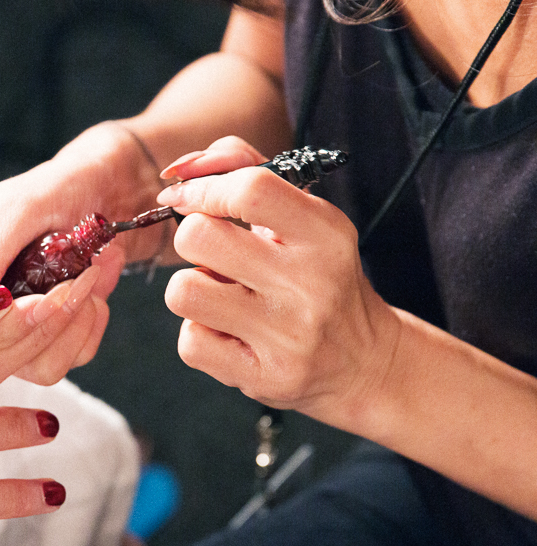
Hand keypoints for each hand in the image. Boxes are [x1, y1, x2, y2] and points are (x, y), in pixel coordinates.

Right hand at [0, 122, 165, 388]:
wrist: (105, 196)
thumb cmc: (57, 189)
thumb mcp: (20, 206)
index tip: (13, 297)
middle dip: (28, 328)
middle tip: (70, 282)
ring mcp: (2, 338)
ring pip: (20, 371)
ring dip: (64, 329)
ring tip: (88, 279)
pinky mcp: (40, 350)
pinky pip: (57, 367)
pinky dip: (83, 333)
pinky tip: (92, 296)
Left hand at [157, 137, 400, 423]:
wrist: (365, 363)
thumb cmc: (320, 279)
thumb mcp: (303, 220)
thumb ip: (247, 173)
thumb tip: (181, 168)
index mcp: (325, 233)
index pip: (249, 189)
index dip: (203, 188)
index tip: (191, 198)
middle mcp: (311, 283)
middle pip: (198, 238)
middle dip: (193, 240)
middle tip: (216, 256)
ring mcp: (288, 335)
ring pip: (184, 291)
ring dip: (193, 290)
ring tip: (224, 297)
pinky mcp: (264, 377)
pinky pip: (190, 342)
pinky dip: (200, 334)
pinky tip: (231, 333)